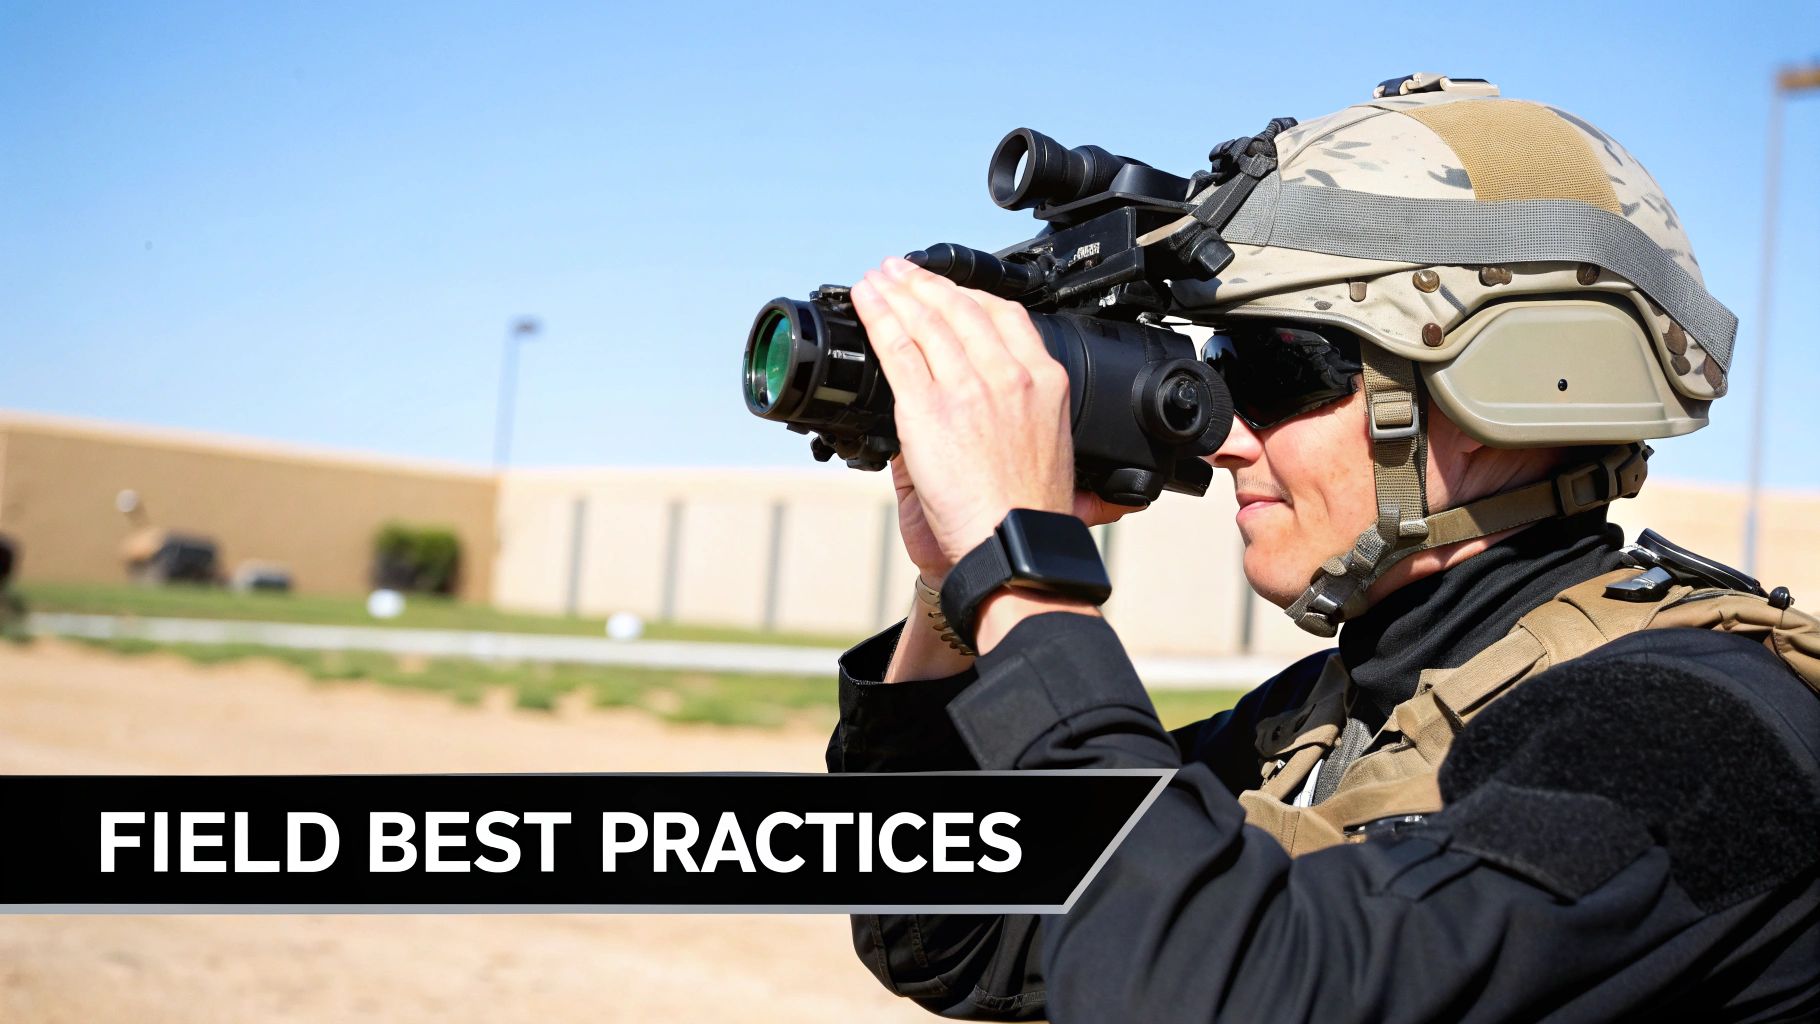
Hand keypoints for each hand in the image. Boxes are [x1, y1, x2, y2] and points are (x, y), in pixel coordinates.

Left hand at [853, 257, 1138, 582]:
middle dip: (926, 284)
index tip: (950, 289)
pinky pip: (897, 349)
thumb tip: (975, 413)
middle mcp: (1009, 377)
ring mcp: (969, 389)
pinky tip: (865, 299)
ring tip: (879, 277)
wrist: (1012, 551)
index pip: (1006, 316)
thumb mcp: (1043, 453)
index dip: (970, 295)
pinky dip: (878, 317)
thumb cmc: (1027, 520)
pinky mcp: (929, 409)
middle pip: (961, 310)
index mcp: (1046, 384)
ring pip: (926, 322)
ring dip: (897, 292)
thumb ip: (1010, 424)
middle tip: (901, 270)